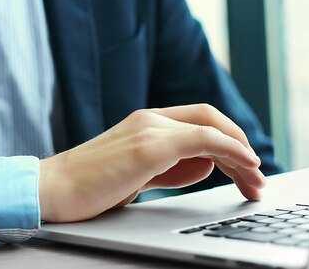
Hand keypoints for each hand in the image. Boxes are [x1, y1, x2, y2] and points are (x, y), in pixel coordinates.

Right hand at [39, 104, 264, 222]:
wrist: (51, 190)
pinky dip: (229, 149)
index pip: (199, 120)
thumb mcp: (138, 175)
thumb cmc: (89, 187)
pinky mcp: (147, 147)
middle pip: (210, 118)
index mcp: (145, 123)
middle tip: (257, 178)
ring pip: (210, 127)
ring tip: (255, 181)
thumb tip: (206, 164)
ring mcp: (148, 130)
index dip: (228, 140)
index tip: (245, 167)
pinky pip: (201, 139)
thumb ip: (171, 167)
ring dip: (240, 153)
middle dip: (240, 146)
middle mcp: (149, 120)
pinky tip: (245, 165)